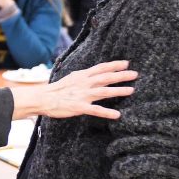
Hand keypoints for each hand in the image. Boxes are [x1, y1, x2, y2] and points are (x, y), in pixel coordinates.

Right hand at [11, 60, 136, 119]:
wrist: (43, 98)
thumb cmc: (57, 90)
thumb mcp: (72, 78)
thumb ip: (84, 77)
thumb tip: (95, 74)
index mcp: (82, 75)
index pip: (101, 68)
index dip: (114, 65)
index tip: (126, 63)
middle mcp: (84, 83)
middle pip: (106, 77)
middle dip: (121, 75)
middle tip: (135, 74)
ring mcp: (83, 95)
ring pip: (104, 91)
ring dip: (118, 90)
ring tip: (131, 90)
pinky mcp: (79, 107)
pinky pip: (96, 110)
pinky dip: (107, 112)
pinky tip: (117, 115)